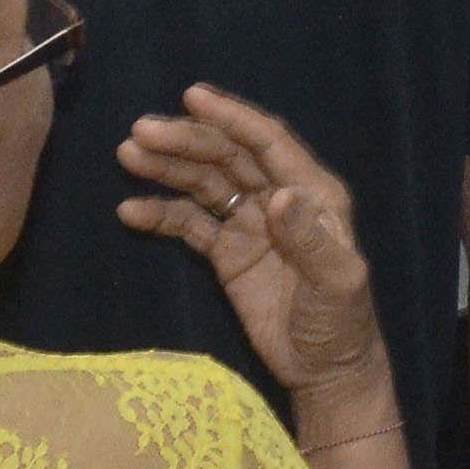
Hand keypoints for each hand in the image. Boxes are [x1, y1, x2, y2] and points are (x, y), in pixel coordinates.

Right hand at [118, 85, 394, 408]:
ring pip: (203, 182)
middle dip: (186, 140)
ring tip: (128, 155)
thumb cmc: (340, 323)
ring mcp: (249, 223)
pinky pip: (189, 223)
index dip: (232, 117)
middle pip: (227, 156)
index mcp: (312, 193)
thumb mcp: (336, 282)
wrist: (323, 371)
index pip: (268, 142)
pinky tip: (130, 210)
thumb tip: (278, 197)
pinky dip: (161, 214)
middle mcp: (278, 198)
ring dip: (167, 167)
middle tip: (140, 131)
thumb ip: (310, 239)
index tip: (192, 96)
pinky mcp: (227, 252)